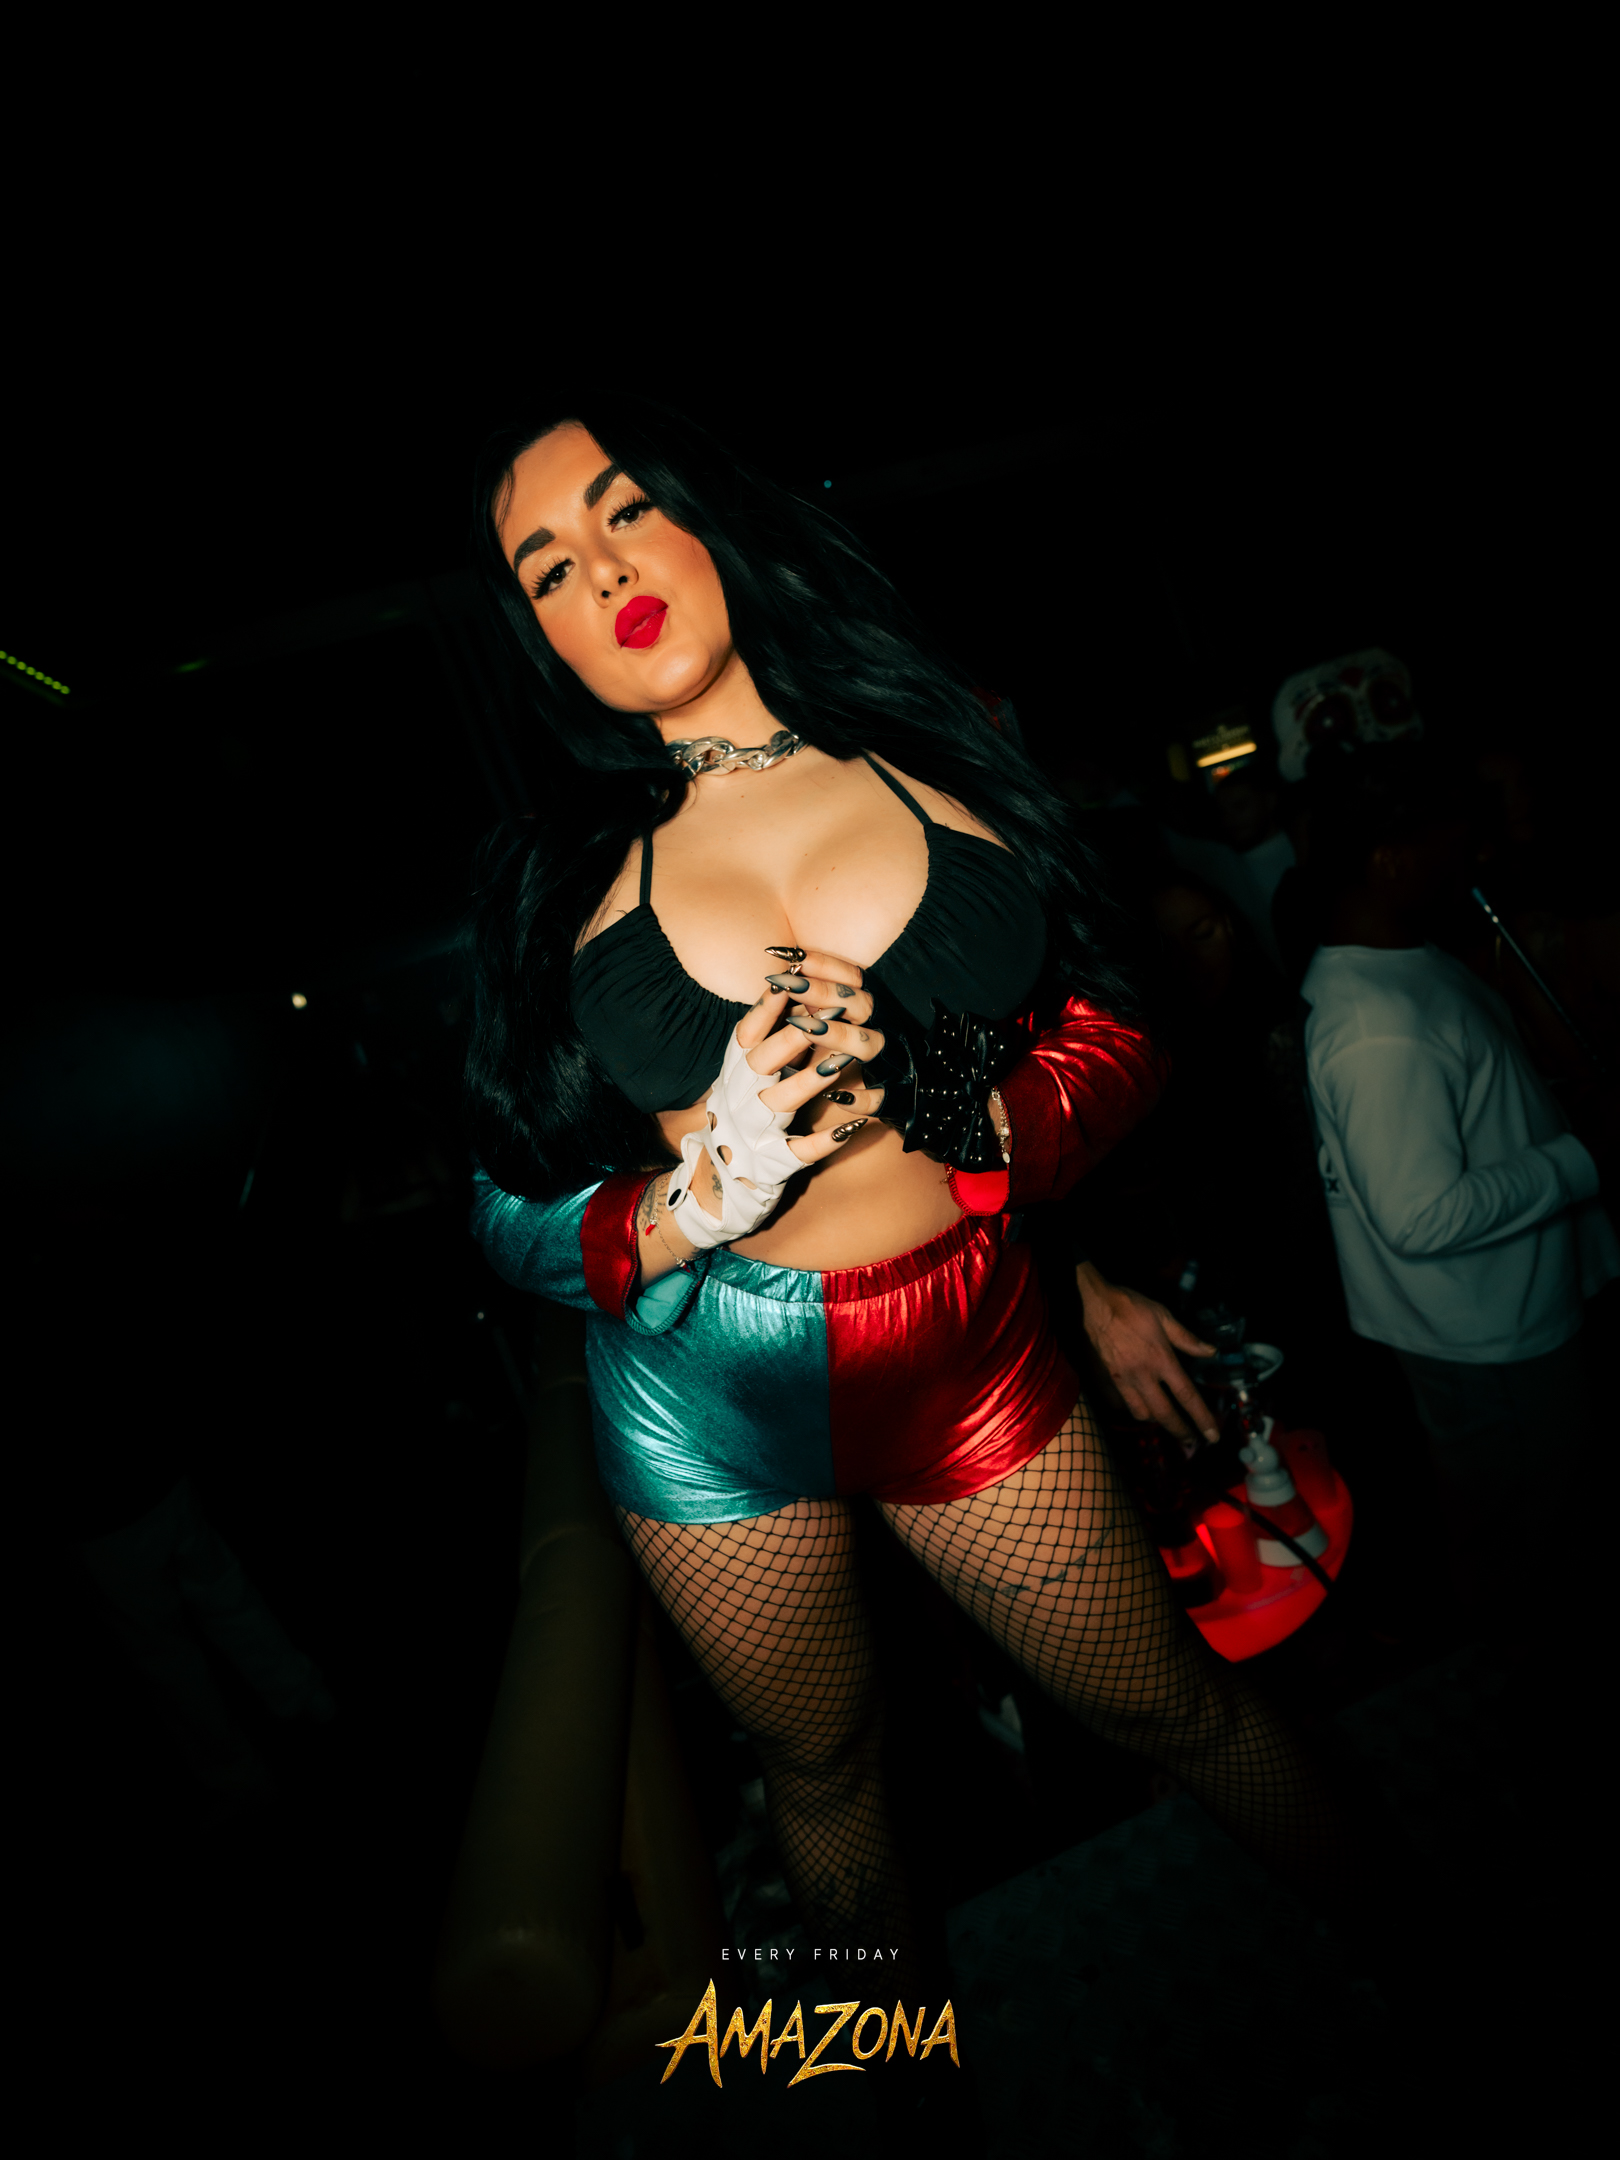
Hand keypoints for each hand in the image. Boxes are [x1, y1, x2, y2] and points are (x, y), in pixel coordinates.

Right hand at [665, 966, 888, 1248]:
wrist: (725, 1169)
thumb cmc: (748, 1105)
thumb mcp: (750, 1070)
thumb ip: (771, 1036)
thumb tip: (797, 988)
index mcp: (735, 1071)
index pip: (746, 1034)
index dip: (764, 1009)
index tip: (786, 981)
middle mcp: (740, 1098)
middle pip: (760, 1063)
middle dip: (790, 1039)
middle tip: (822, 1018)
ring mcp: (754, 1131)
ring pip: (780, 1103)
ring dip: (808, 1081)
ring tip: (839, 1062)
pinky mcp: (773, 1162)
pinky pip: (800, 1152)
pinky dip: (825, 1141)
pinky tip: (852, 1127)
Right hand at [1074, 1262, 1218, 1442]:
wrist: (1092, 1305)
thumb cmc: (1131, 1307)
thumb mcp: (1164, 1316)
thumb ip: (1187, 1338)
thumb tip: (1211, 1352)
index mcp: (1161, 1360)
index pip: (1187, 1396)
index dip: (1202, 1418)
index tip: (1213, 1436)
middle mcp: (1142, 1376)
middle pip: (1164, 1414)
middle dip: (1180, 1432)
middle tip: (1191, 1444)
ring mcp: (1121, 1381)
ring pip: (1141, 1413)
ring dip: (1155, 1420)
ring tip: (1164, 1420)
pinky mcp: (1105, 1380)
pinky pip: (1120, 1404)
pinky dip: (1131, 1407)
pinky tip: (1137, 1403)